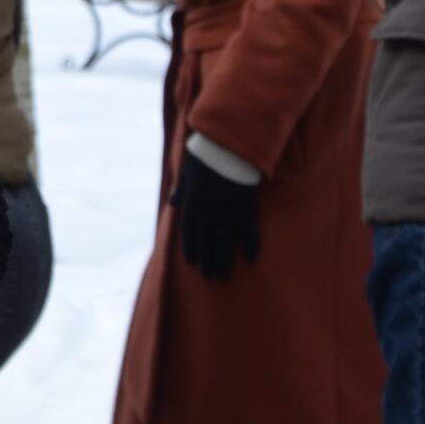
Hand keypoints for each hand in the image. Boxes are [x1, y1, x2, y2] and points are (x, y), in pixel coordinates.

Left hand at [173, 155, 261, 280]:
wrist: (225, 146)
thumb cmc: (205, 155)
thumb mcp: (187, 172)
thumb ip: (182, 190)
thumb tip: (173, 202)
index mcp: (192, 204)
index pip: (189, 233)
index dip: (191, 249)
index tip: (192, 263)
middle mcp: (207, 213)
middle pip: (205, 243)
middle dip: (206, 261)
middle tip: (208, 277)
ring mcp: (226, 213)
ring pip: (223, 243)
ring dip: (222, 261)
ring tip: (222, 276)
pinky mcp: (244, 208)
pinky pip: (248, 232)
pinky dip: (251, 246)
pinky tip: (251, 260)